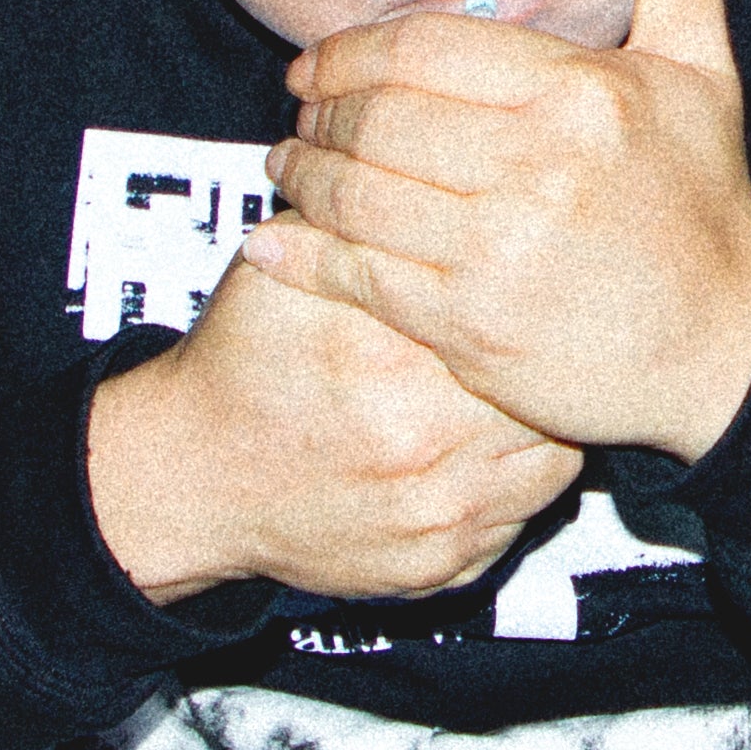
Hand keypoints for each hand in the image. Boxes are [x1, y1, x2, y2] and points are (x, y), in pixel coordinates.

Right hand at [86, 261, 579, 604]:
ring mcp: (439, 522)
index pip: (514, 329)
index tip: (533, 288)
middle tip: (539, 341)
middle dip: (543, 369)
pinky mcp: (440, 569)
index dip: (532, 305)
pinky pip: (519, 524)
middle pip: (547, 399)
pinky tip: (486, 452)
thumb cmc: (242, 368)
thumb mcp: (281, 275)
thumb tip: (435, 180)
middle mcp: (425, 451)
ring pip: (554, 466)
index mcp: (396, 367)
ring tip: (515, 396)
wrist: (196, 478)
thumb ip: (357, 230)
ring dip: (543, 430)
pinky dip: (515, 486)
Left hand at [246, 0, 750, 460]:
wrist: (728, 352)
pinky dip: (302, 259)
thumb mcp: (704, 75)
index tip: (314, 66)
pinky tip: (273, 245)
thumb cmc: (705, 208)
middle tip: (298, 120)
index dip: (348, 53)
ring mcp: (498, 252)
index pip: (423, 49)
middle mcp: (535, 168)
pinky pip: (358, 278)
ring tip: (284, 174)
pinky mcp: (471, 327)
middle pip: (376, 119)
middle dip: (318, 117)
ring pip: (356, 196)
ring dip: (300, 182)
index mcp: (580, 96)